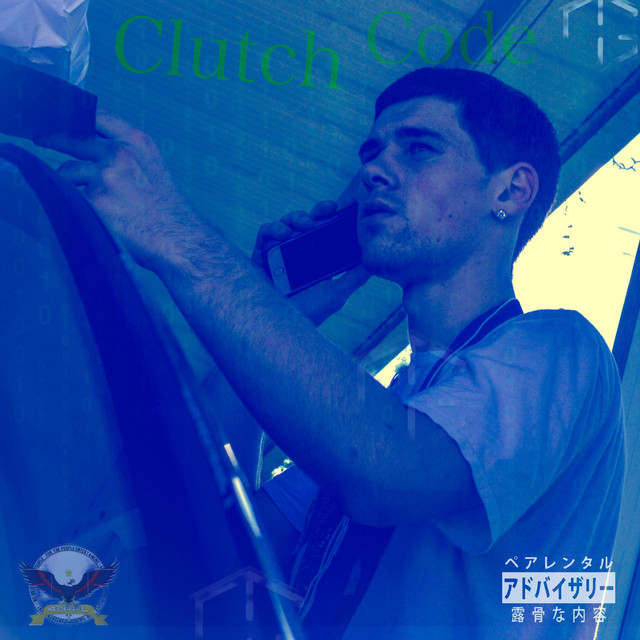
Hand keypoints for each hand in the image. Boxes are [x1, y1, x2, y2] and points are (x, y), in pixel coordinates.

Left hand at [35, 110, 203, 270]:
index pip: (96, 116)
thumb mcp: (153, 168)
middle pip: (73, 140)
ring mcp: (104, 176)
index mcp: (137, 142)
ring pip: (66, 173)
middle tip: (42, 139)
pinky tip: (84, 215)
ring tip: (77, 199)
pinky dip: (71, 206)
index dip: (74, 114)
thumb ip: (126, 154)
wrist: (178, 240)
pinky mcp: (92, 201)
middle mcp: (119, 153)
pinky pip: (68, 198)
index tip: (59, 116)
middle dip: (54, 140)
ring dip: (66, 185)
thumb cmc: (167, 211)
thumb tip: (89, 148)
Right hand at [251, 201, 369, 325]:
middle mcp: (296, 255)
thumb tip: (375, 259)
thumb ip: (355, 275)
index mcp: (316, 260)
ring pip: (286, 224)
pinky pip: (264, 235)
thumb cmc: (309, 313)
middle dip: (318, 212)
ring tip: (306, 224)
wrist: (280, 329)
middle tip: (329, 209)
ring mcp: (277, 255)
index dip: (335, 217)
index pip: (326, 232)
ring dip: (297, 218)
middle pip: (307, 223)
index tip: (347, 206)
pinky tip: (284, 234)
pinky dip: (274, 229)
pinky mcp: (258, 258)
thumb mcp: (337, 292)